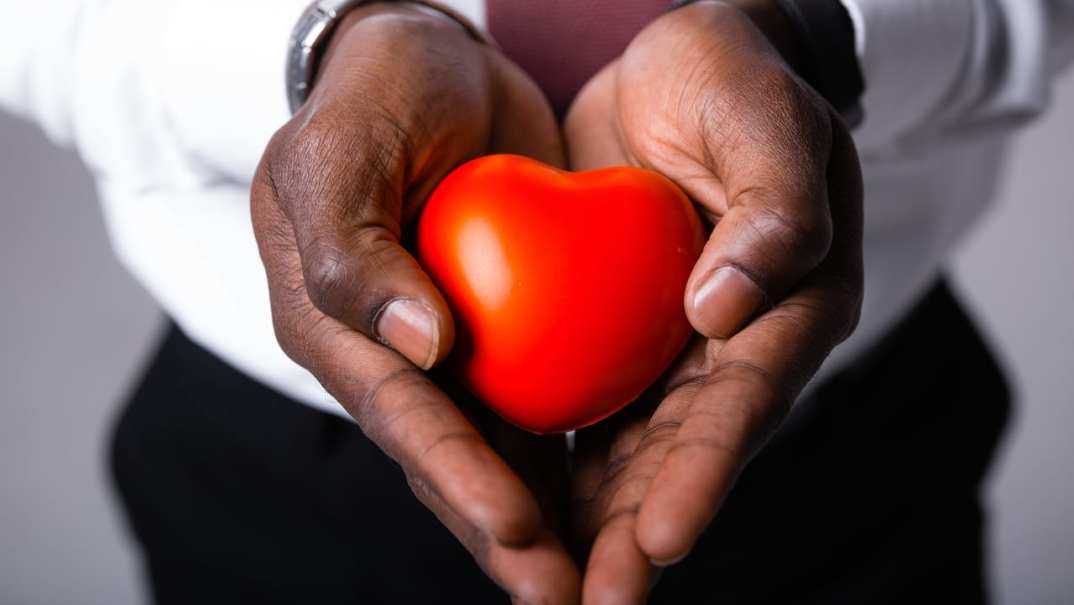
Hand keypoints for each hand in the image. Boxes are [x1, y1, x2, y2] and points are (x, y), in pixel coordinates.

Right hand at [250, 5, 577, 602]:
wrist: (429, 66)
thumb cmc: (373, 99)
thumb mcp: (338, 154)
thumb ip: (353, 251)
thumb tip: (418, 346)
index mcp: (337, 326)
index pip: (403, 414)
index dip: (459, 475)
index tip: (521, 527)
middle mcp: (392, 356)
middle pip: (450, 458)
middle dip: (504, 534)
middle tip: (566, 595)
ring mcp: (447, 352)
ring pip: (496, 452)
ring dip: (542, 524)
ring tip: (593, 583)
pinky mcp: (498, 333)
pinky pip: (534, 406)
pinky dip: (567, 461)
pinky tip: (610, 505)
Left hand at [564, 1, 863, 601]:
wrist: (680, 64)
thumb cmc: (738, 80)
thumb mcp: (769, 123)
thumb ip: (773, 214)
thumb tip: (724, 313)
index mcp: (792, 309)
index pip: (743, 404)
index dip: (704, 473)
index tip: (661, 538)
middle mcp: (734, 347)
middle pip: (685, 453)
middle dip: (640, 533)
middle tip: (595, 604)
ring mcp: (674, 348)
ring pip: (631, 449)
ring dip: (591, 522)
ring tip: (550, 588)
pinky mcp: (618, 333)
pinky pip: (585, 404)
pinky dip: (555, 458)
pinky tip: (516, 506)